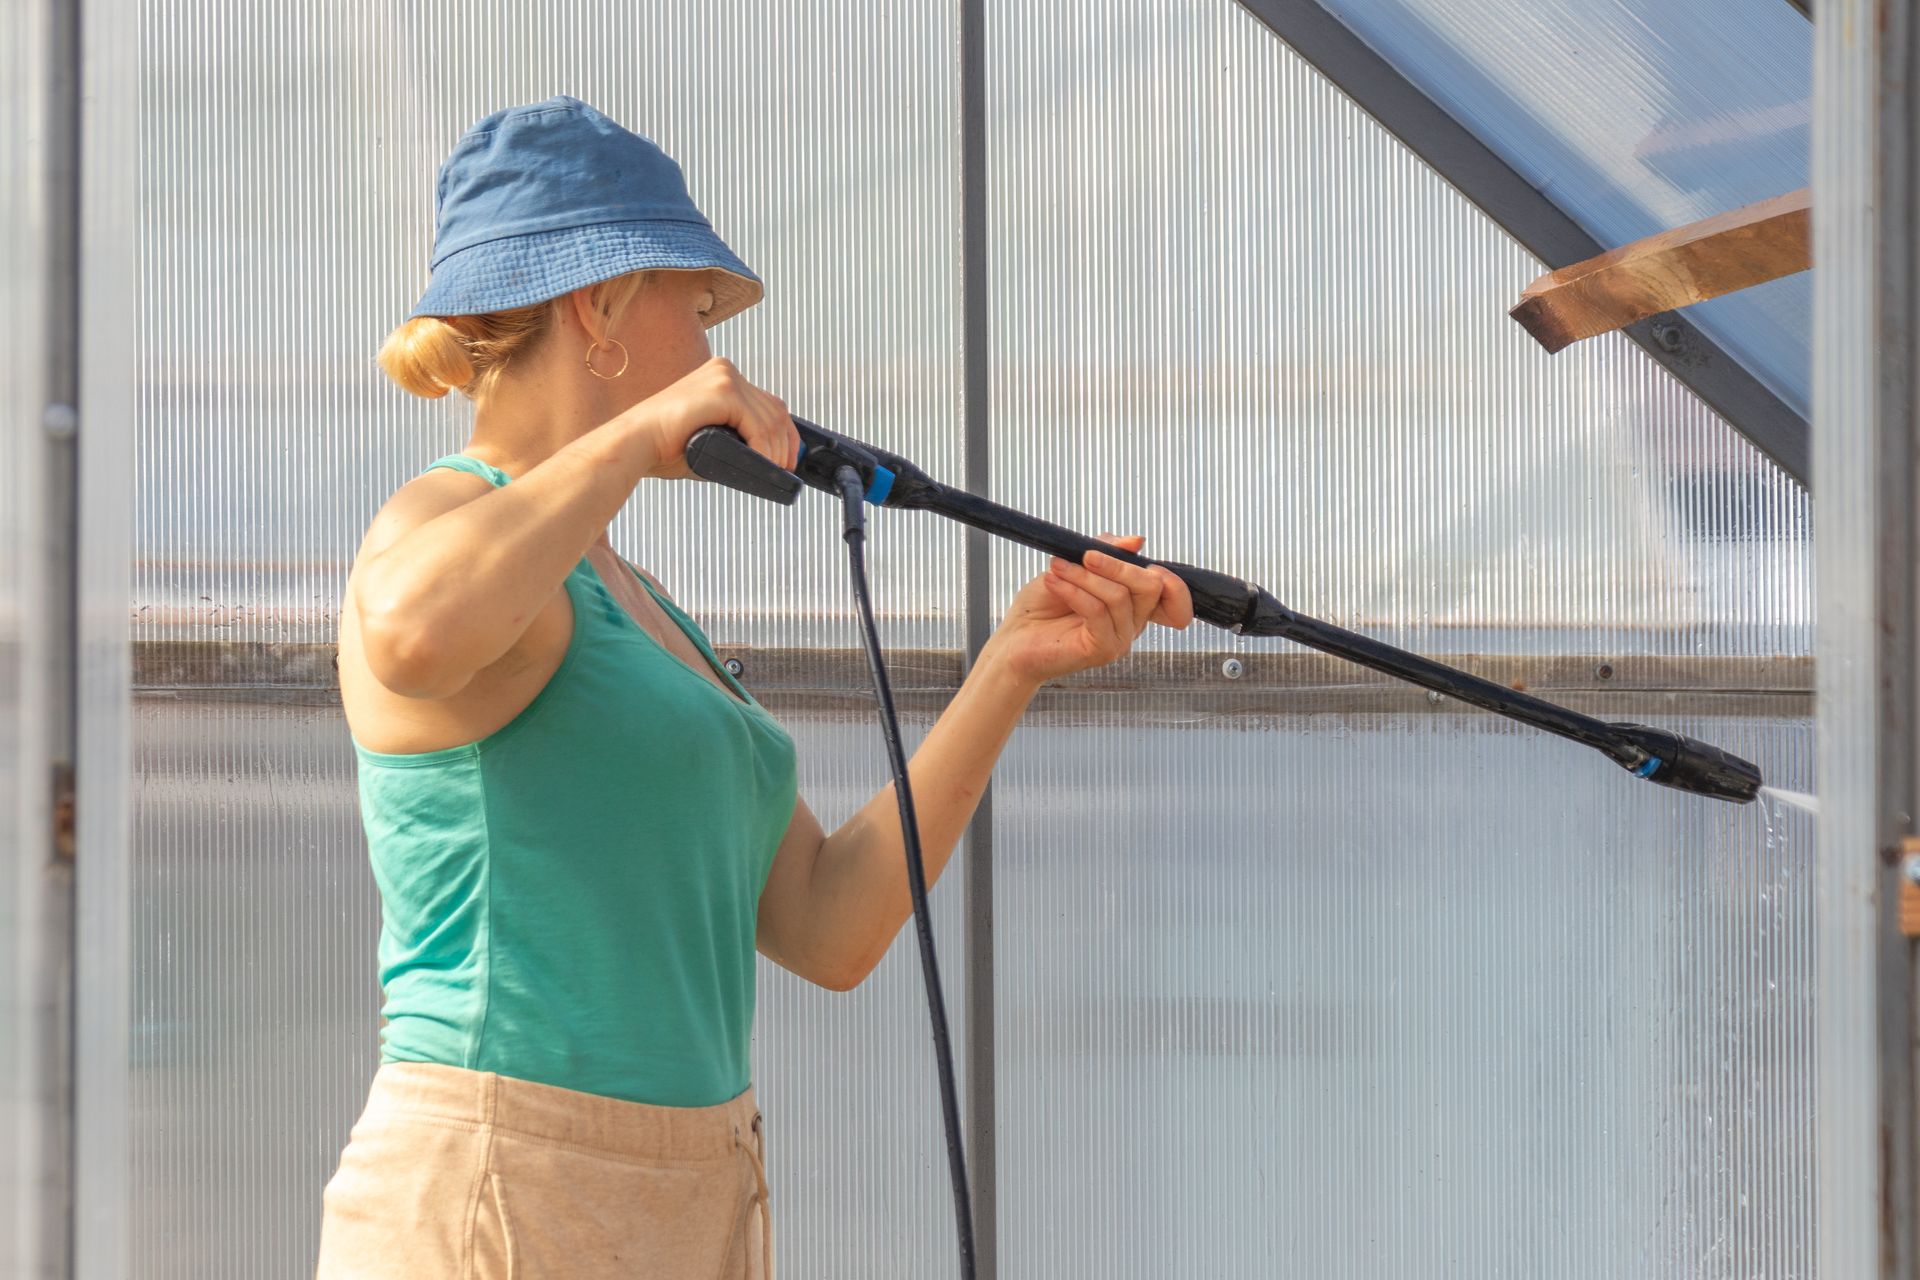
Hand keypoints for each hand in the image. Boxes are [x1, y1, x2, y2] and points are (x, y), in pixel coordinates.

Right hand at [628, 356, 800, 481]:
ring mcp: (724, 377)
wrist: (633, 444)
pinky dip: (765, 449)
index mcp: (722, 376)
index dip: (786, 434)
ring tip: (772, 472)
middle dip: (786, 444)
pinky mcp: (722, 391)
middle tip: (786, 470)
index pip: (769, 404)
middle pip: (776, 410)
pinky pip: (758, 425)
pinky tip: (761, 464)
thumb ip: (737, 438)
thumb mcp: (711, 437)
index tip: (790, 460)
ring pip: (771, 420)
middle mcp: (726, 370)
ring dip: (777, 451)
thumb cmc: (665, 447)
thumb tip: (771, 458)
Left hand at [982, 533, 1194, 687]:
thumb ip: (1107, 551)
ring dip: (1084, 575)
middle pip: (1151, 587)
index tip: (1133, 551)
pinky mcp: (1102, 650)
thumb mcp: (1074, 565)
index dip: (1169, 577)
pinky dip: (1073, 590)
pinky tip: (1052, 581)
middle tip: (1084, 555)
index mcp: (1133, 605)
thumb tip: (1137, 540)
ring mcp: (1120, 639)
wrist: (1013, 641)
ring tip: (1056, 568)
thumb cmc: (1042, 606)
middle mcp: (1133, 624)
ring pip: (1119, 596)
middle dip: (1117, 564)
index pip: (1174, 596)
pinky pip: (1097, 611)